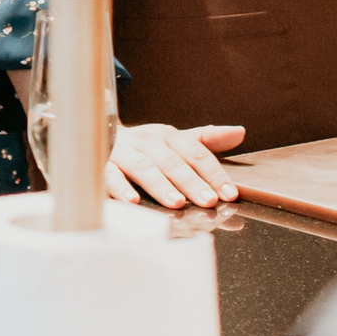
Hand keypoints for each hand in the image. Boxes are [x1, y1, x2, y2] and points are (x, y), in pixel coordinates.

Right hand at [106, 123, 244, 209]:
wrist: (97, 139)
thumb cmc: (144, 147)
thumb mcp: (174, 141)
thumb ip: (206, 139)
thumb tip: (240, 132)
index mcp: (166, 135)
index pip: (196, 152)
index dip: (214, 173)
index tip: (229, 194)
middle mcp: (145, 140)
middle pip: (172, 161)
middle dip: (191, 182)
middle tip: (209, 201)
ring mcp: (122, 151)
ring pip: (143, 167)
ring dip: (160, 185)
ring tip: (177, 203)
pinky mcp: (101, 164)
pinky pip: (110, 175)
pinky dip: (121, 188)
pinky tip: (133, 201)